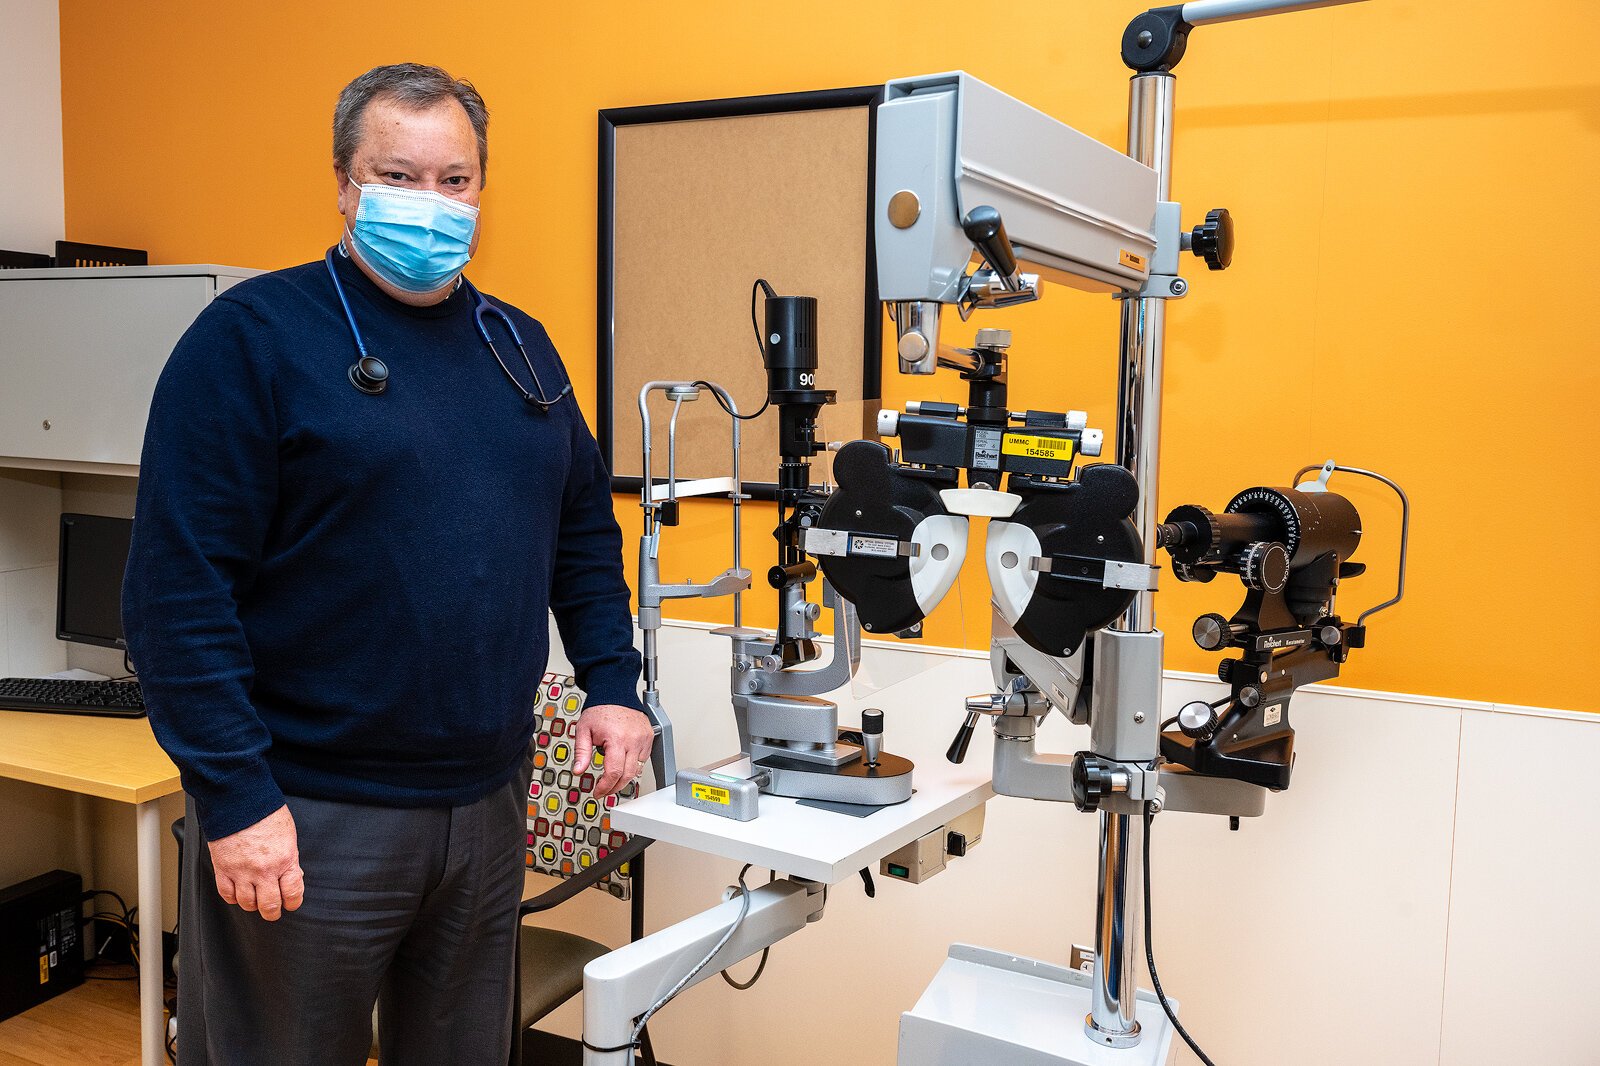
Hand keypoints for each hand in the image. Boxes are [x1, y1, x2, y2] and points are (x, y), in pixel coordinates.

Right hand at [207, 804, 303, 921]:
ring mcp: (242, 871)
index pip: (293, 893)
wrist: (238, 801)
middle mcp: (264, 870)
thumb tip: (292, 875)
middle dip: (272, 912)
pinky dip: (232, 898)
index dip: (293, 902)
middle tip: (273, 911)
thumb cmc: (265, 813)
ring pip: (247, 903)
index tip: (291, 903)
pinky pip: (226, 894)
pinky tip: (238, 893)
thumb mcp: (288, 835)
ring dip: (252, 904)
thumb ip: (290, 858)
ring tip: (255, 900)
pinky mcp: (223, 869)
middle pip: (269, 906)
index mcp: (285, 859)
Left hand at [572, 705, 654, 796]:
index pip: (614, 772)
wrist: (615, 693)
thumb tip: (578, 770)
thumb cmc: (600, 709)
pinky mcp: (649, 737)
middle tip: (605, 790)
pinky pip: (644, 759)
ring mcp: (644, 738)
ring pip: (638, 769)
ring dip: (625, 777)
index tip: (598, 792)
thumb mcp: (583, 730)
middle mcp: (633, 740)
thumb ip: (581, 752)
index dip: (605, 787)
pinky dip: (634, 766)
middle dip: (615, 787)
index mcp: (616, 739)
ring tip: (613, 777)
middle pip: (627, 775)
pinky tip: (624, 764)